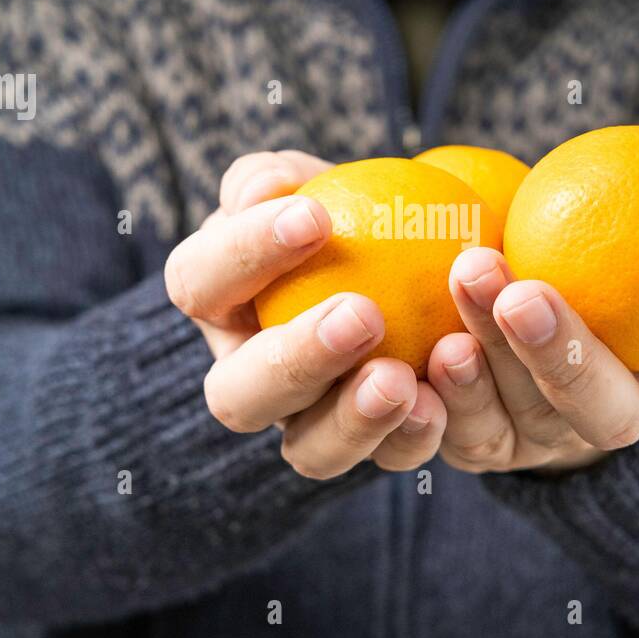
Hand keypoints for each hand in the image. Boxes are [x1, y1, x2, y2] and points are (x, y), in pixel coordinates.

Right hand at [164, 150, 445, 478]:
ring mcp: (303, 424)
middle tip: (363, 315)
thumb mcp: (302, 182)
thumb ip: (271, 179)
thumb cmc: (339, 208)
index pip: (199, 281)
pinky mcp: (369, 448)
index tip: (313, 218)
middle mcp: (246, 379)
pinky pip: (384, 458)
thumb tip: (264, 188)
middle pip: (239, 396)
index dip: (244, 254)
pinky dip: (411, 437)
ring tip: (400, 379)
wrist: (409, 257)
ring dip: (352, 420)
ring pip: (308, 449)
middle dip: (296, 361)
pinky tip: (438, 404)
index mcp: (215, 303)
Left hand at [425, 138, 638, 473]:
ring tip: (462, 287)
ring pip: (528, 418)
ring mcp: (549, 440)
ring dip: (490, 360)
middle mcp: (619, 414)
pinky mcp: (485, 447)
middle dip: (569, 358)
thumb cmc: (596, 240)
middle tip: (523, 293)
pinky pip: (462, 435)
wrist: (516, 293)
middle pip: (611, 412)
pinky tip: (422, 350)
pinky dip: (442, 400)